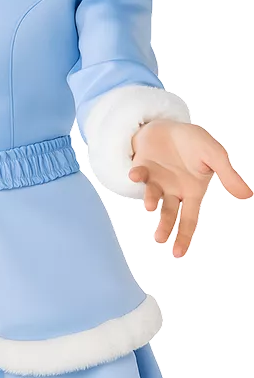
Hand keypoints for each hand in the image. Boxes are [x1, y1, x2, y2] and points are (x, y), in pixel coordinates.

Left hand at [128, 118, 252, 257]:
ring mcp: (156, 180)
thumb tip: (248, 195)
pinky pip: (139, 174)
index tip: (178, 253)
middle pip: (169, 213)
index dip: (183, 236)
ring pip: (153, 196)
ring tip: (152, 205)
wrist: (171, 125)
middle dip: (164, 226)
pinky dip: (136, 175)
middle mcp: (173, 190)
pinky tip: (135, 175)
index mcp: (191, 192)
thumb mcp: (215, 156)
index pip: (188, 219)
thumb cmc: (195, 142)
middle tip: (160, 239)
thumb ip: (229, 175)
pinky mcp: (142, 167)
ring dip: (151, 200)